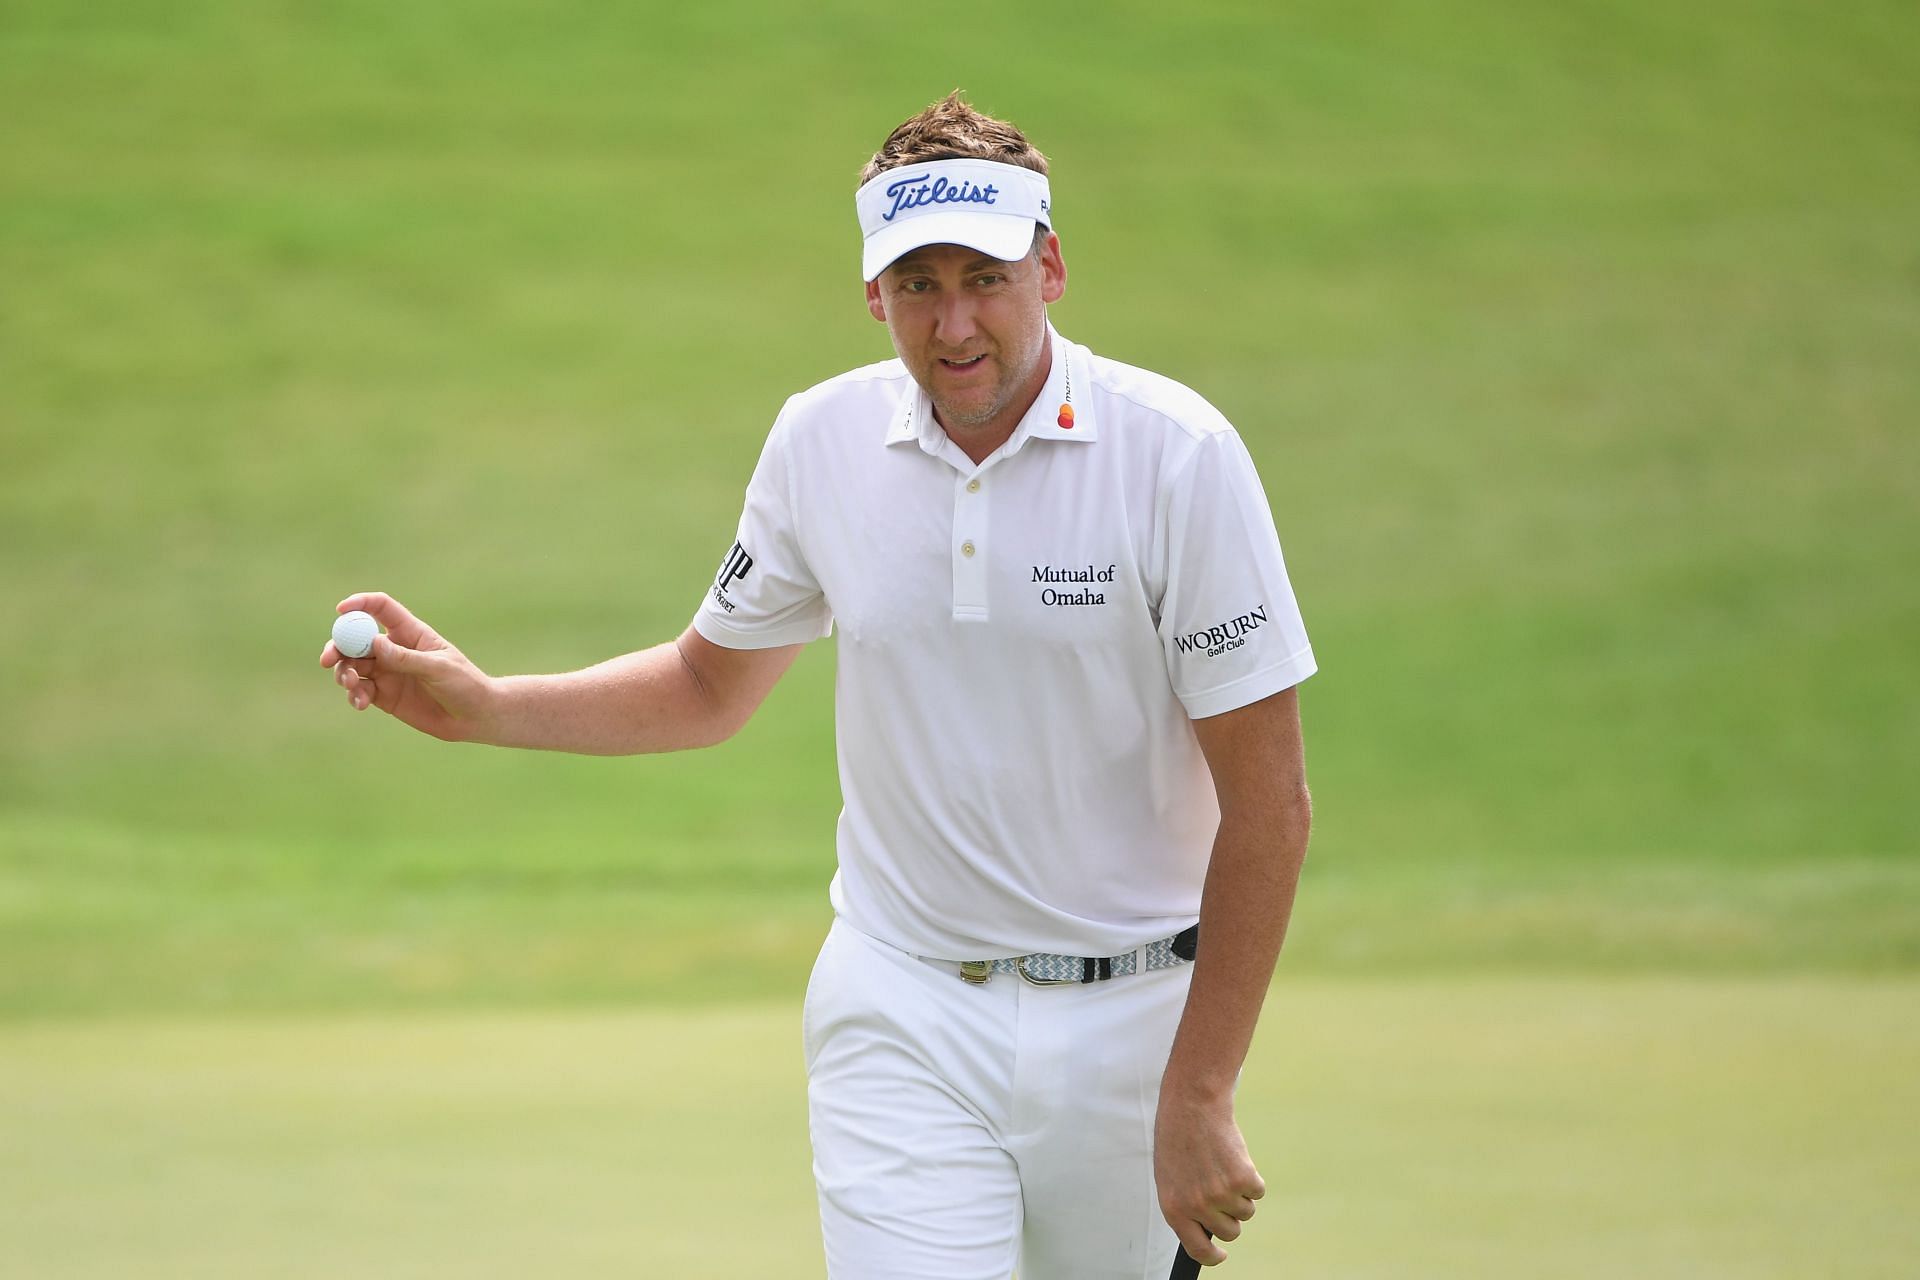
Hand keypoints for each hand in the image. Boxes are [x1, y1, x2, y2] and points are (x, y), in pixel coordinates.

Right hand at [319, 592, 491, 740]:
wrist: (474, 717)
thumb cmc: (465, 684)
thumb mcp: (438, 668)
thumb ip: (405, 658)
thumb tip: (373, 643)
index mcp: (411, 633)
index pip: (381, 609)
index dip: (360, 605)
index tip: (341, 611)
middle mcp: (394, 649)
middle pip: (357, 638)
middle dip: (338, 646)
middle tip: (328, 659)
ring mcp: (388, 672)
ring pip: (353, 666)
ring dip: (344, 673)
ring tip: (352, 685)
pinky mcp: (384, 696)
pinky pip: (360, 691)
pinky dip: (355, 695)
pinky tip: (361, 703)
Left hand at [1154, 1081, 1264, 1265]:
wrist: (1192, 1105)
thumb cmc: (1178, 1138)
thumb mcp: (1169, 1177)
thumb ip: (1185, 1207)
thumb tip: (1204, 1231)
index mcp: (1174, 1209)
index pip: (1198, 1250)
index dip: (1213, 1255)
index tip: (1221, 1254)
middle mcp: (1198, 1207)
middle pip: (1230, 1232)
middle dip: (1231, 1216)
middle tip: (1223, 1190)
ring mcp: (1221, 1194)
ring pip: (1246, 1211)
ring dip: (1241, 1193)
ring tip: (1223, 1166)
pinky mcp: (1243, 1178)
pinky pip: (1258, 1191)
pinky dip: (1252, 1177)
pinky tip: (1234, 1156)